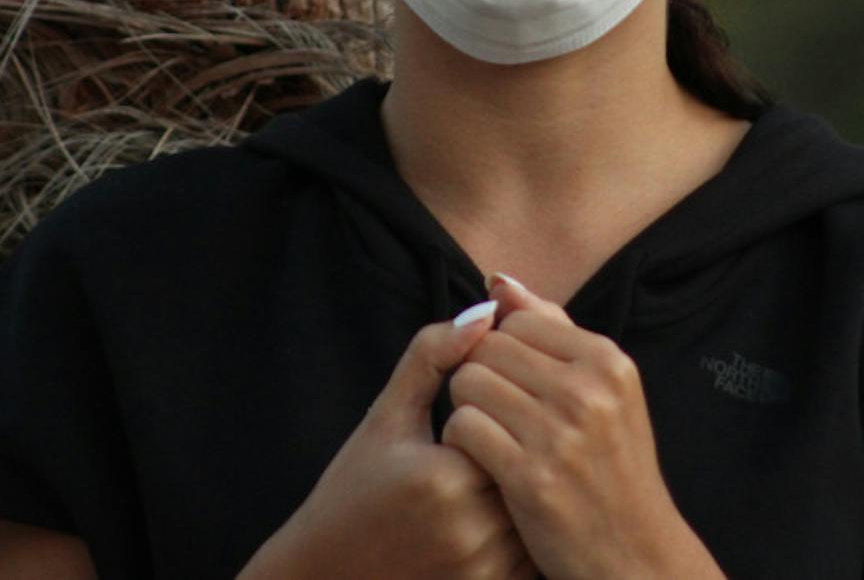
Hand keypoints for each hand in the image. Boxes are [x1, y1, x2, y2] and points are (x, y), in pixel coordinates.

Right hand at [239, 302, 534, 579]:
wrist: (326, 575)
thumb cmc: (353, 489)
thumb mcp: (386, 415)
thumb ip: (433, 356)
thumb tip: (485, 310)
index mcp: (446, 477)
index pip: (515, 421)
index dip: (511, 410)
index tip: (498, 406)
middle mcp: (469, 529)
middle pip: (533, 466)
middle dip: (526, 448)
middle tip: (511, 437)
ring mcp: (481, 569)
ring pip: (538, 511)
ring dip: (533, 491)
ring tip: (511, 473)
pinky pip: (533, 555)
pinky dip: (527, 532)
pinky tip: (506, 514)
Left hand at [442, 276, 724, 579]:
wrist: (635, 556)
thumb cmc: (611, 468)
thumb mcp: (603, 391)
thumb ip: (551, 329)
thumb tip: (498, 281)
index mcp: (608, 361)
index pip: (518, 320)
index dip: (503, 351)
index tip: (516, 385)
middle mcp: (588, 390)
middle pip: (489, 347)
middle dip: (482, 376)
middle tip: (500, 414)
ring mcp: (560, 434)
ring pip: (468, 382)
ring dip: (468, 408)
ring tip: (491, 435)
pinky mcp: (530, 477)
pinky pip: (462, 426)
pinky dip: (461, 443)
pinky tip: (483, 461)